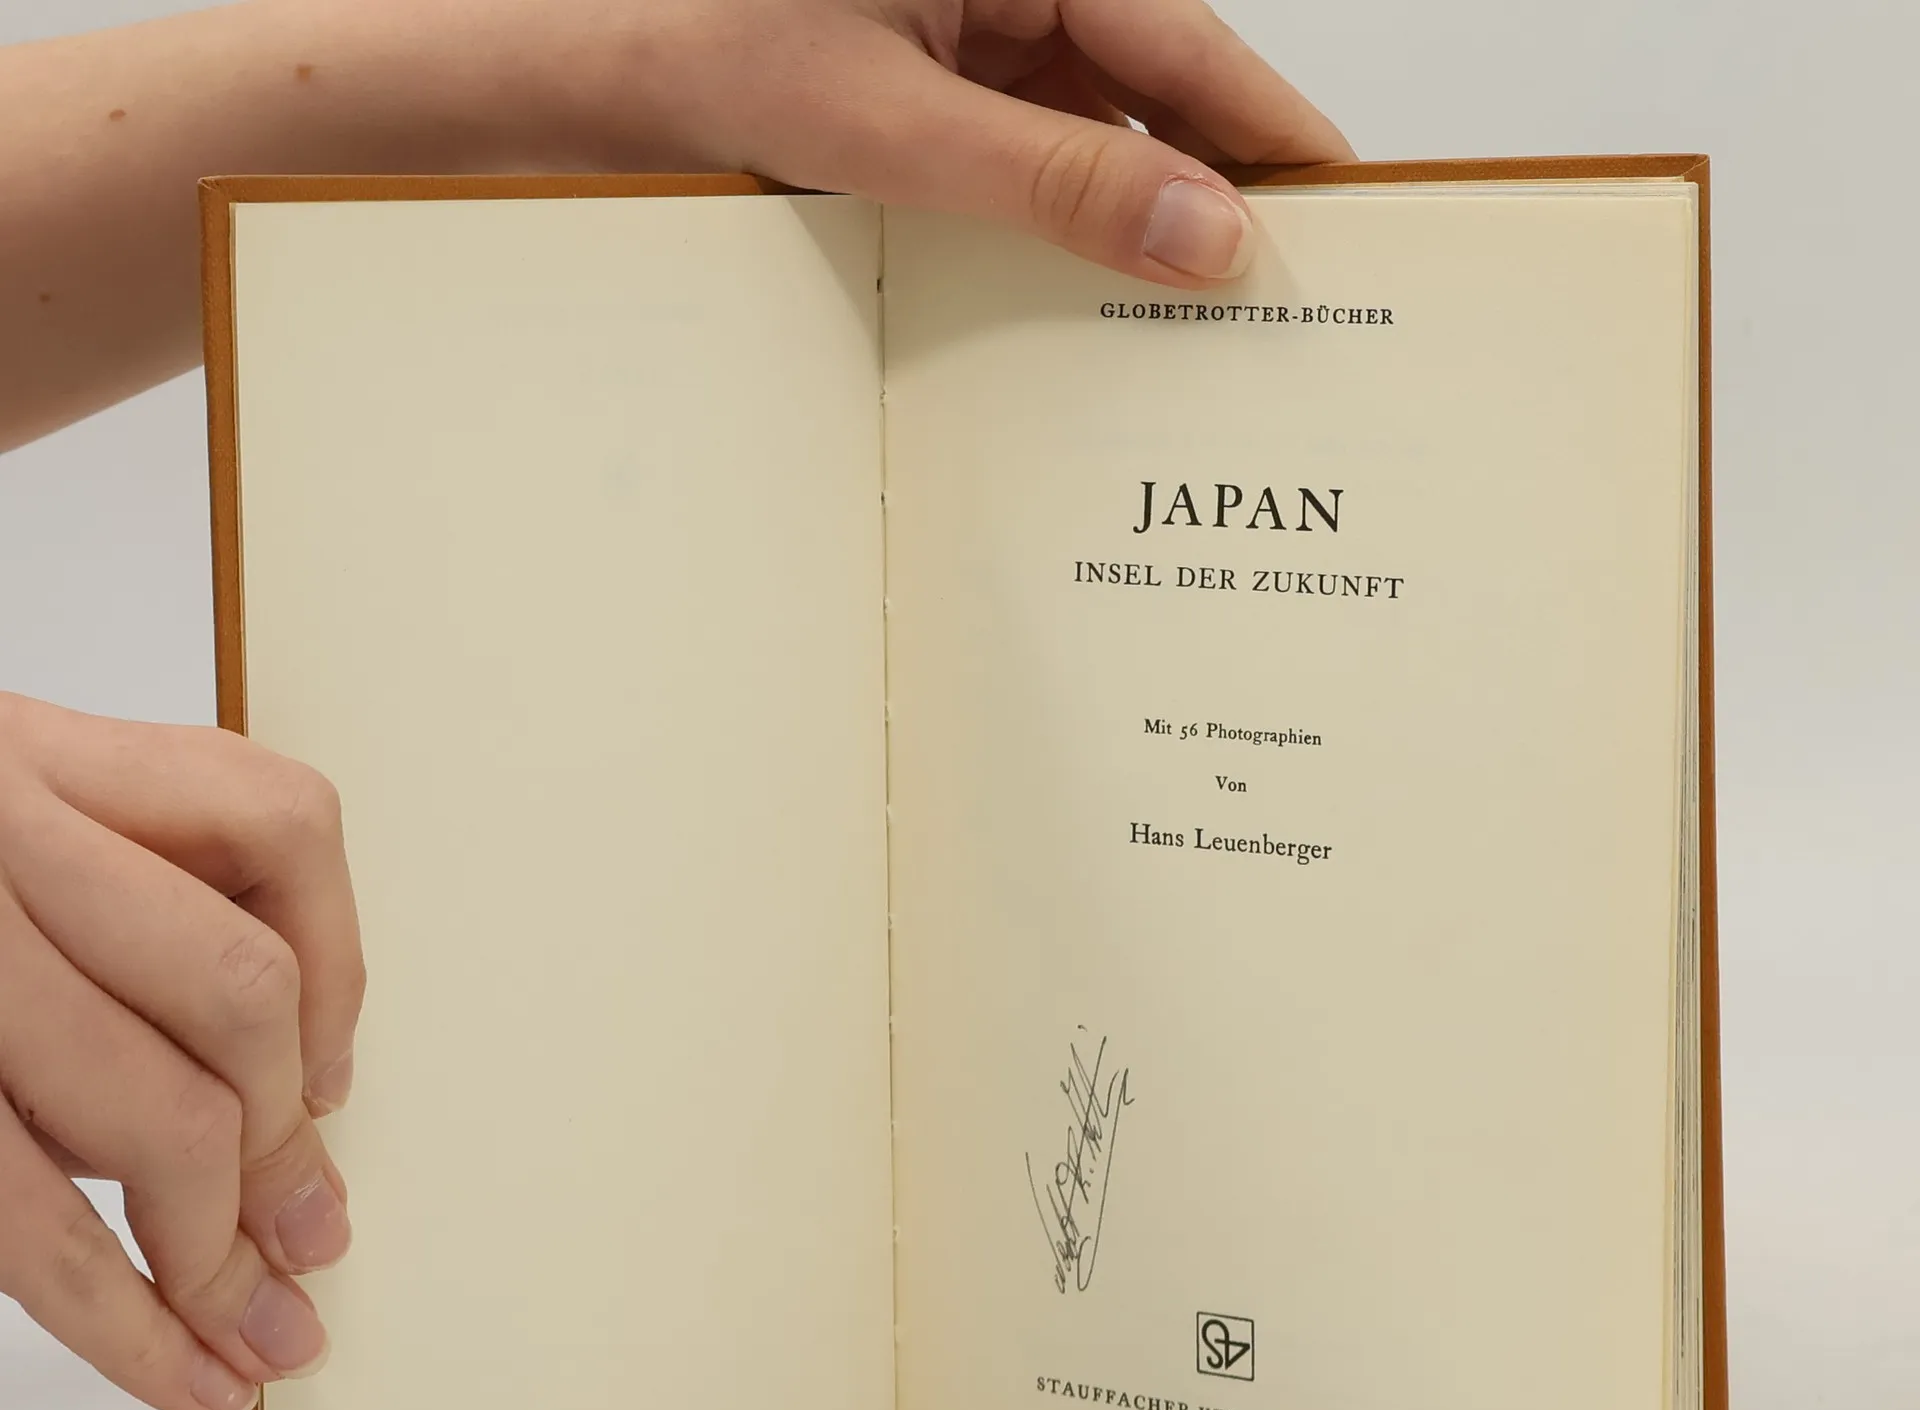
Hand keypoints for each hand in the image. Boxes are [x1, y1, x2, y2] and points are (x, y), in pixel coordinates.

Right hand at [0, 694, 362, 1409]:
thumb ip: (126, 915)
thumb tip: (293, 1106)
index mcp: (34, 757)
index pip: (274, 827)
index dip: (337, 975)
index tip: (329, 1089)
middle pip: (237, 993)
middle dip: (286, 1145)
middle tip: (306, 1247)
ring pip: (156, 1112)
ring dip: (219, 1248)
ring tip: (251, 1334)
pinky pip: (27, 1221)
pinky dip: (118, 1319)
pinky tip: (176, 1369)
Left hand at [2, 0, 1350, 441]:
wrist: (566, 72)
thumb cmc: (694, 49)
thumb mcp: (883, 125)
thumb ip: (1050, 183)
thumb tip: (1204, 239)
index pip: (1191, 51)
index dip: (1275, 146)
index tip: (1351, 227)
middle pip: (1160, 100)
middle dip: (1220, 202)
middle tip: (1292, 314)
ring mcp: (974, 47)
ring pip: (1100, 147)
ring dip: (1140, 237)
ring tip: (1203, 345)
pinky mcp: (933, 100)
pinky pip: (1031, 170)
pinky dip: (1062, 243)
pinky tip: (1091, 318)